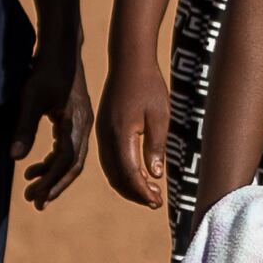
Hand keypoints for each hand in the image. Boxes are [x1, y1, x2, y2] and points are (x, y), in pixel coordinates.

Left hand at [13, 45, 92, 207]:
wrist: (61, 51)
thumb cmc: (45, 71)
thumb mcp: (31, 98)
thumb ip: (24, 129)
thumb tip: (14, 159)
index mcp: (76, 123)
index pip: (66, 160)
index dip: (52, 181)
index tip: (36, 197)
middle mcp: (84, 126)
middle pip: (72, 165)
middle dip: (54, 185)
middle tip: (34, 202)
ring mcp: (82, 124)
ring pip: (70, 159)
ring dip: (52, 176)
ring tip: (31, 187)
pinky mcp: (75, 121)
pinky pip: (67, 149)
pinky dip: (52, 161)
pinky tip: (34, 167)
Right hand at [99, 54, 172, 210]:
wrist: (129, 61)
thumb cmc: (149, 86)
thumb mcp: (160, 117)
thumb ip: (156, 147)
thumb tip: (154, 176)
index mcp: (121, 134)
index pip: (130, 173)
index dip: (143, 191)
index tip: (158, 201)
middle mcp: (106, 137)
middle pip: (117, 177)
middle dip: (135, 193)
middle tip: (156, 201)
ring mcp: (102, 133)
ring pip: (111, 170)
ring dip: (128, 185)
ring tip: (149, 192)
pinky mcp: (103, 129)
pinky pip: (109, 159)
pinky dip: (121, 172)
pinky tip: (137, 174)